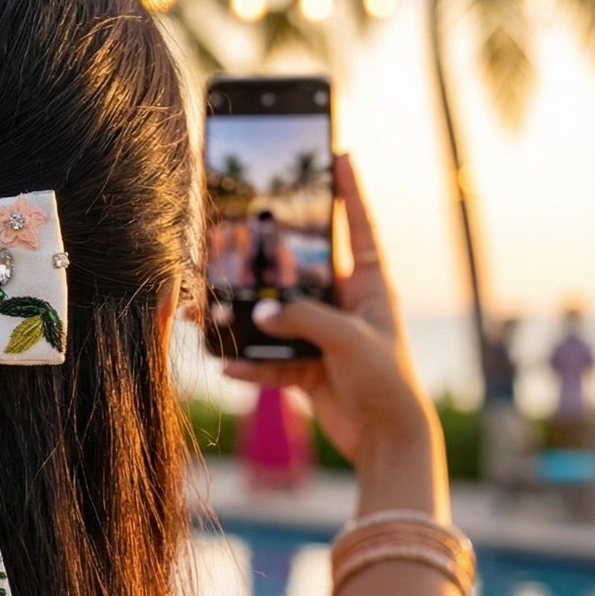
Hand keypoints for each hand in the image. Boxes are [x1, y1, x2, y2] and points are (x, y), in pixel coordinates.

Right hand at [222, 154, 440, 482]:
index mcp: (370, 288)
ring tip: (207, 313)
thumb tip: (259, 312)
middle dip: (268, 262)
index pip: (359, 229)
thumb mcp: (347, 340)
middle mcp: (346, 308)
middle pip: (301, 274)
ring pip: (276, 319)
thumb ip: (301, 319)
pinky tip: (226, 364)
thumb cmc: (384, 381)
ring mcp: (324, 338)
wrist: (387, 440)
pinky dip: (250, 365)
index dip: (350, 192)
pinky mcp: (308, 369)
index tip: (339, 155)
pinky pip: (271, 360)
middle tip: (239, 238)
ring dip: (245, 320)